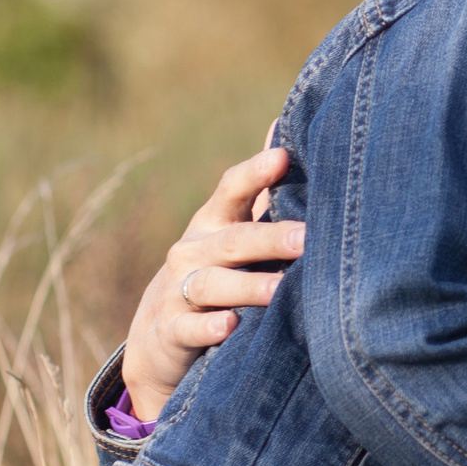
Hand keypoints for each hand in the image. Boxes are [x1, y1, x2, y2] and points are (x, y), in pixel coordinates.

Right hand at [123, 141, 305, 422]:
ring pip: (210, 284)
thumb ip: (260, 188)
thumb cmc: (216, 272)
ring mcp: (178, 291)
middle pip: (232, 241)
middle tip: (306, 239)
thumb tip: (283, 128)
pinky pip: (188, 328)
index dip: (255, 173)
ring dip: (246, 286)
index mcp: (214, 223)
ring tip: (280, 290)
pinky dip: (209, 328)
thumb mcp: (232, 231)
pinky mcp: (171, 331)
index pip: (231, 191)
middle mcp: (192, 251)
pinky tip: (230, 326)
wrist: (160, 337)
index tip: (284, 157)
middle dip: (269, 238)